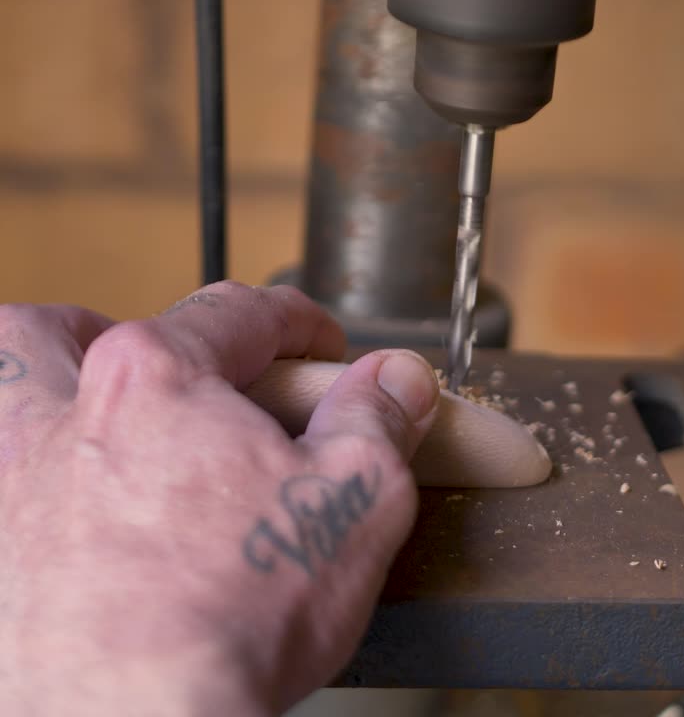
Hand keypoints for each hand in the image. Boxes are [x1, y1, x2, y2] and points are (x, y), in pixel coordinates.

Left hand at [0, 282, 438, 714]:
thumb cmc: (228, 619)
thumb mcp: (355, 501)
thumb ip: (376, 423)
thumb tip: (394, 379)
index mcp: (155, 380)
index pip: (232, 315)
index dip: (292, 322)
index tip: (314, 345)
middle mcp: (61, 419)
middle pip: (62, 336)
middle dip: (106, 334)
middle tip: (157, 374)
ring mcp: (8, 488)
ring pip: (0, 400)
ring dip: (36, 396)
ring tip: (84, 428)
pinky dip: (24, 496)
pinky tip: (64, 525)